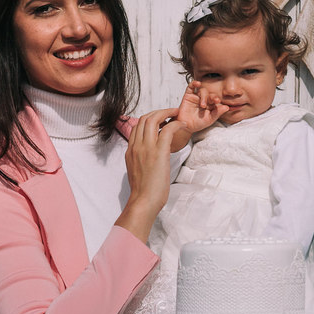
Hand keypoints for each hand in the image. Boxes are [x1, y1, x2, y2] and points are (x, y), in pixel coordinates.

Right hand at [116, 108, 186, 242]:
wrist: (143, 201)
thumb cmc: (143, 191)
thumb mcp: (136, 170)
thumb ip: (140, 159)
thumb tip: (149, 156)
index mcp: (130, 150)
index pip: (137, 125)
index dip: (150, 118)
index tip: (161, 118)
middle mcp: (136, 146)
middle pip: (145, 118)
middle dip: (159, 112)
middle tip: (171, 112)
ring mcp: (146, 148)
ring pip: (154, 119)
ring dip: (167, 113)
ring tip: (177, 114)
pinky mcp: (158, 152)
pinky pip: (167, 130)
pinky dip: (176, 124)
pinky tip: (182, 125)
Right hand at [175, 80, 227, 133]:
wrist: (186, 126)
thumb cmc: (197, 123)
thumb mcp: (209, 119)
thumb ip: (217, 113)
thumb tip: (227, 107)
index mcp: (210, 105)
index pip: (215, 99)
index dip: (217, 99)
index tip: (218, 101)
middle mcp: (204, 100)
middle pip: (209, 94)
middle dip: (212, 97)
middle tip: (212, 102)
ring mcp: (196, 97)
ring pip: (202, 91)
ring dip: (204, 96)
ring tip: (202, 105)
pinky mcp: (188, 95)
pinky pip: (191, 87)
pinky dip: (194, 83)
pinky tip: (198, 83)